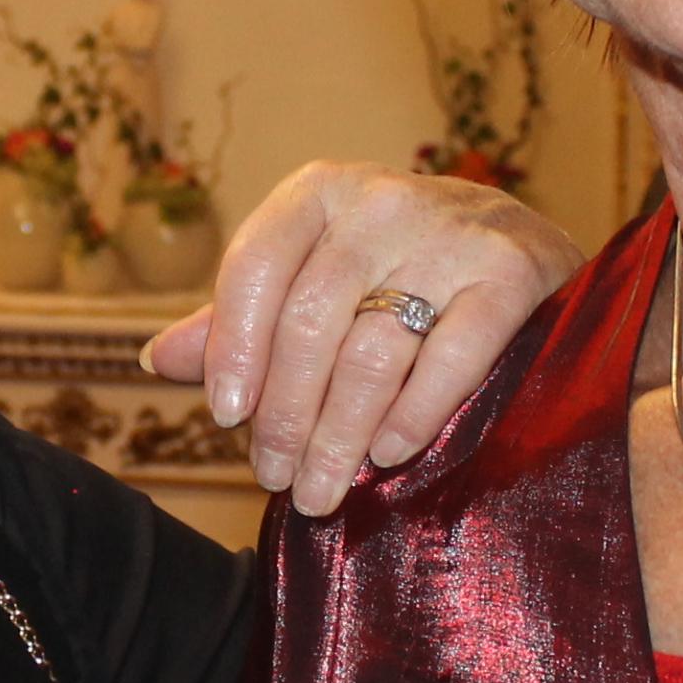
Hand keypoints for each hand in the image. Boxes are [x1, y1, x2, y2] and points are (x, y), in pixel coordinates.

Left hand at [145, 164, 581, 513]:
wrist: (526, 246)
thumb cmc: (399, 271)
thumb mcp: (317, 276)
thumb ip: (245, 318)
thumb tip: (156, 359)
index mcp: (321, 191)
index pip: (256, 266)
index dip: (234, 348)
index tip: (225, 418)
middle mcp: (383, 200)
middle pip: (311, 320)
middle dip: (286, 414)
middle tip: (276, 479)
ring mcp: (451, 232)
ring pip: (373, 350)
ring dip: (339, 434)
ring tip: (321, 490)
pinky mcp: (511, 271)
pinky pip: (452, 357)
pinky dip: (414, 415)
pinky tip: (389, 456)